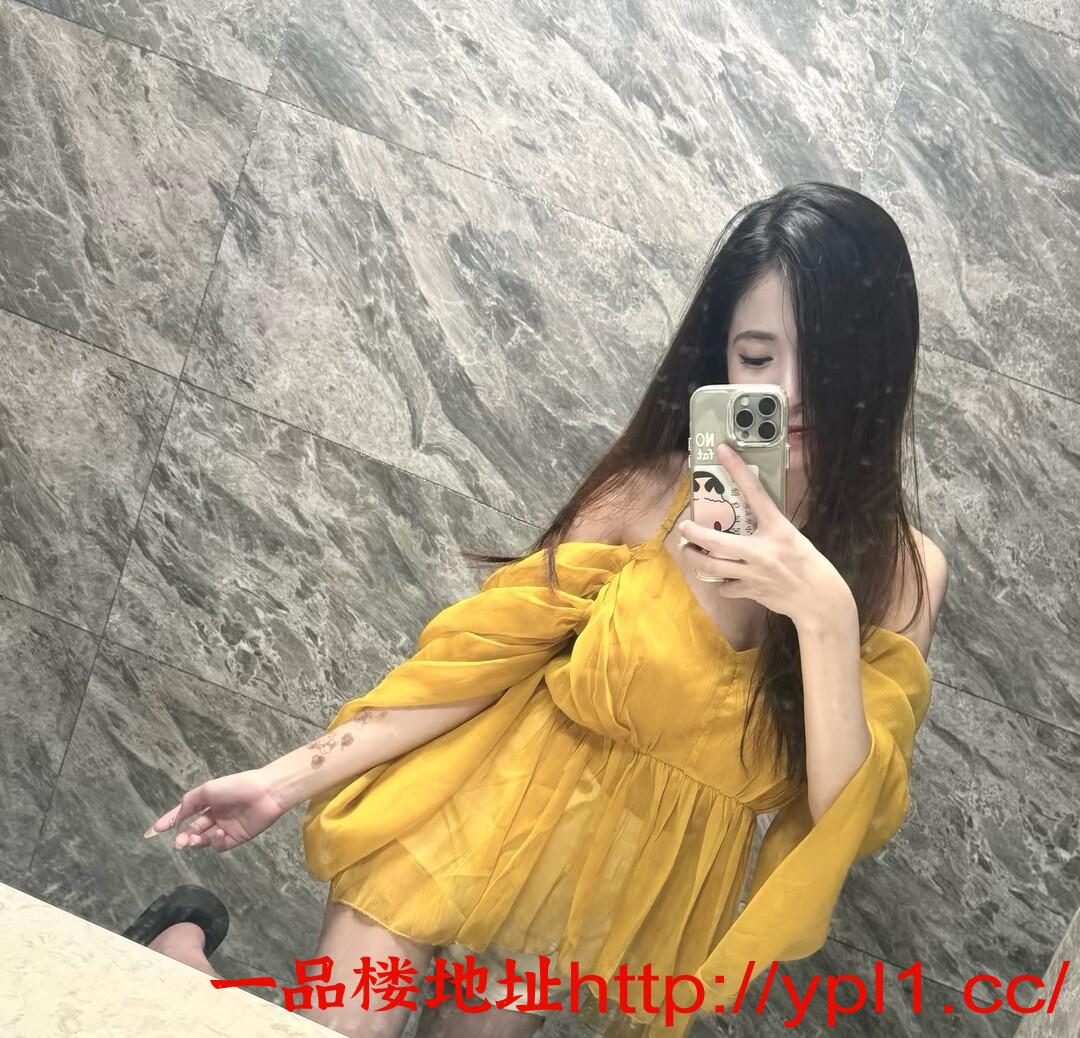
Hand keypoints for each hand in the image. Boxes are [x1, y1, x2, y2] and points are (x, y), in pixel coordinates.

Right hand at [141, 768, 288, 852]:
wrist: (266, 792)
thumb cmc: (236, 786)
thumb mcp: (208, 790)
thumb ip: (189, 803)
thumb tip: (174, 816)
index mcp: (208, 801)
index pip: (184, 814)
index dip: (169, 822)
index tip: (152, 832)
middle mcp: (216, 815)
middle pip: (194, 831)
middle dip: (184, 837)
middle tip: (179, 842)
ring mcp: (226, 828)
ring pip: (205, 840)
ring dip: (196, 841)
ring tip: (193, 839)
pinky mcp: (237, 838)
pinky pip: (220, 845)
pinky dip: (216, 842)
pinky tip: (219, 833)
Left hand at [678, 443, 850, 624]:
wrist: (818, 598)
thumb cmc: (805, 562)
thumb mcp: (790, 535)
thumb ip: (767, 525)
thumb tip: (745, 511)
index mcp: (777, 528)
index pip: (755, 493)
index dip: (738, 470)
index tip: (722, 450)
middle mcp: (762, 550)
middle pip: (716, 541)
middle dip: (694, 533)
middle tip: (684, 527)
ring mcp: (754, 573)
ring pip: (711, 566)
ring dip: (695, 558)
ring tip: (689, 551)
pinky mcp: (750, 591)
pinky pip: (725, 587)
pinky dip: (720, 582)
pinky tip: (722, 577)